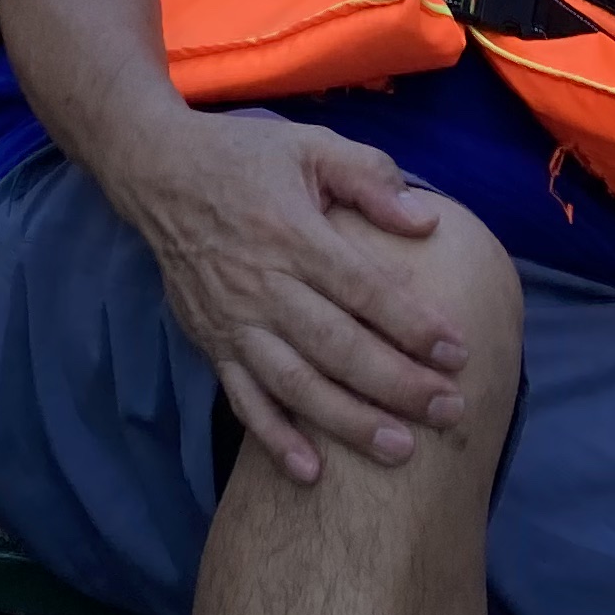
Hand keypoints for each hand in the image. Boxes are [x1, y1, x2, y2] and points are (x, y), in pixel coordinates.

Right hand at [117, 109, 470, 486]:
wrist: (157, 171)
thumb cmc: (243, 156)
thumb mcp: (310, 143)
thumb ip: (369, 177)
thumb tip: (426, 221)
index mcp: (293, 232)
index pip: (362, 287)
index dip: (412, 323)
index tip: (457, 353)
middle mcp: (263, 283)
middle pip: (337, 345)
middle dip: (396, 384)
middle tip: (449, 411)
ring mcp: (234, 319)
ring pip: (295, 383)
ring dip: (347, 421)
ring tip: (398, 450)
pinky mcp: (210, 342)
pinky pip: (243, 399)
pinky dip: (273, 438)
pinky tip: (310, 470)